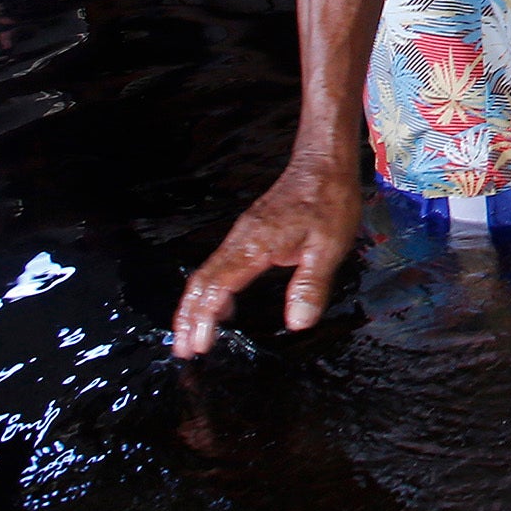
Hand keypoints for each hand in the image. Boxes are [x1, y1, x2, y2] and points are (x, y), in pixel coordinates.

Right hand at [172, 153, 364, 357]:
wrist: (324, 161)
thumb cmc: (329, 200)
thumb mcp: (329, 246)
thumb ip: (311, 285)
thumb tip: (298, 323)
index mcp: (255, 245)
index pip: (217, 286)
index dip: (204, 318)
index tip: (197, 344)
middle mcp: (240, 241)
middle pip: (200, 282)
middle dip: (186, 317)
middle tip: (181, 349)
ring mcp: (242, 236)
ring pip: (206, 274)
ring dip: (195, 305)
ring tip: (192, 336)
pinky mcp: (249, 234)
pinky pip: (220, 266)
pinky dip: (211, 291)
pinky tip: (222, 308)